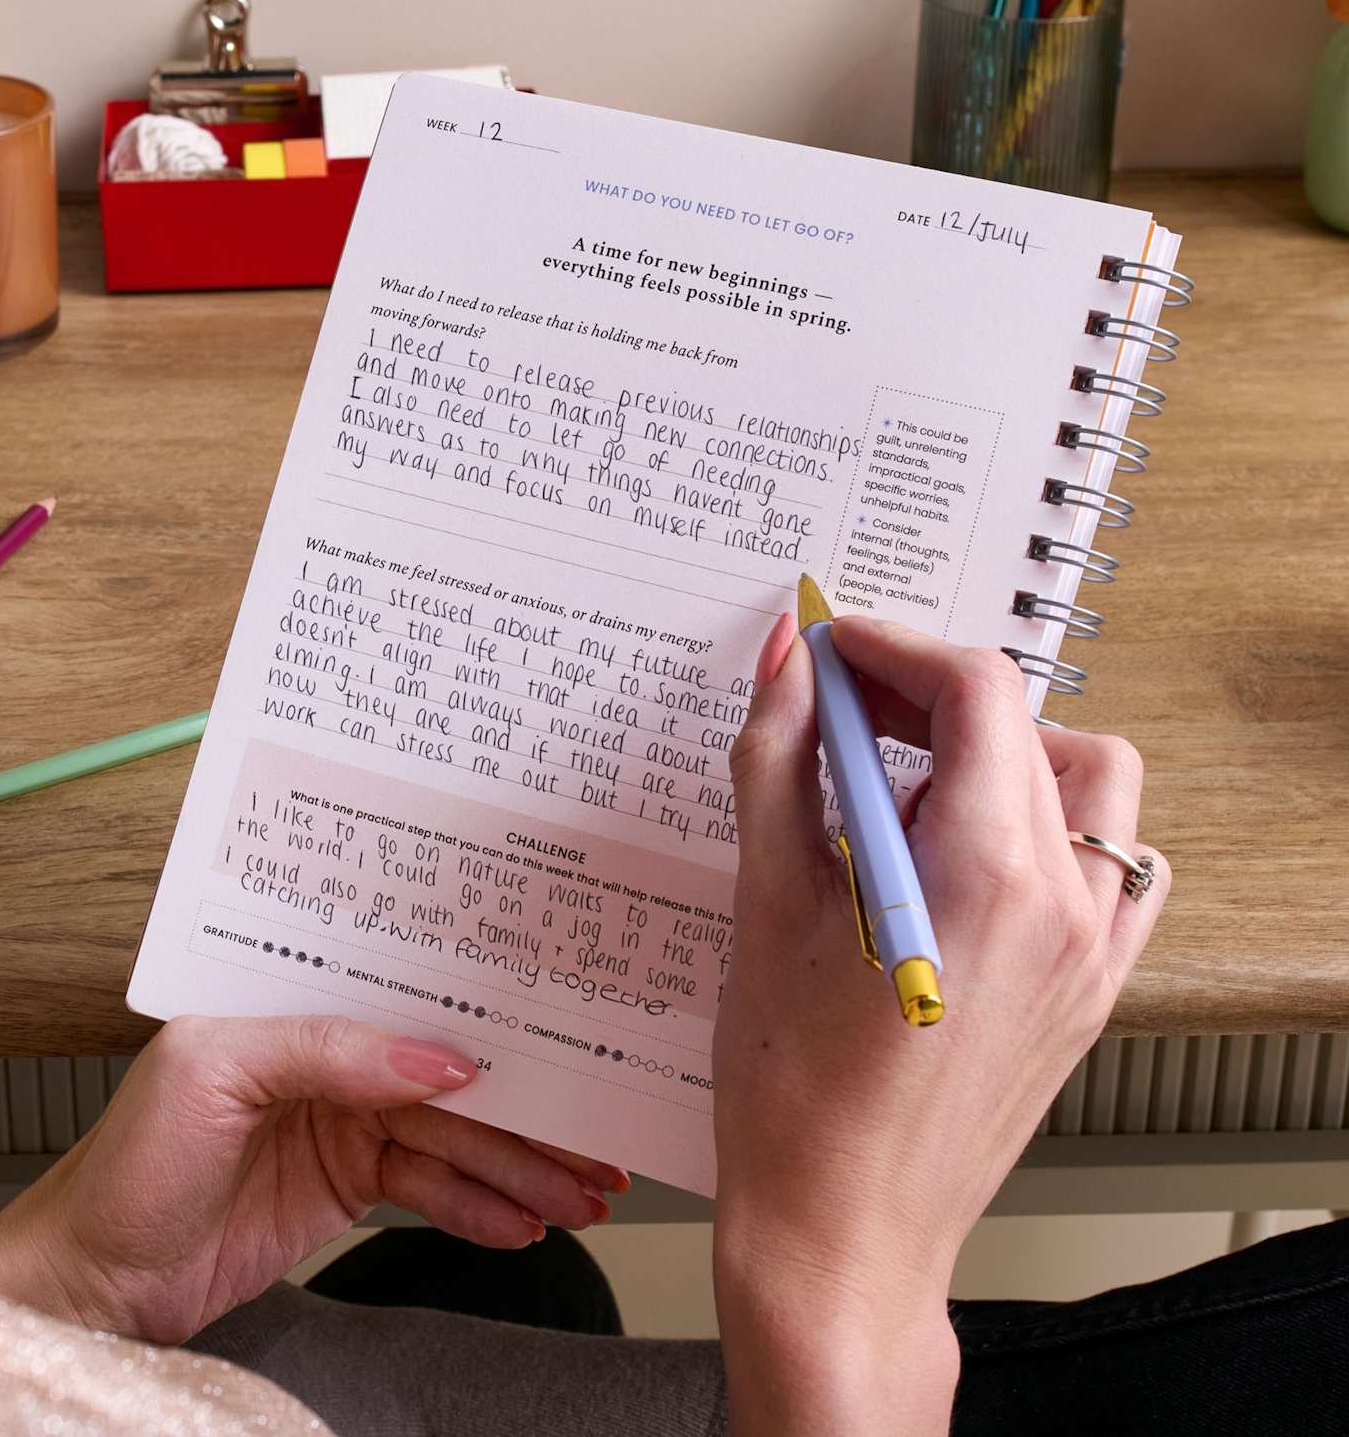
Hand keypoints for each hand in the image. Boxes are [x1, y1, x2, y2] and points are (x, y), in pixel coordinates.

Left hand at [0, 1012, 623, 1343]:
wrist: (92, 1280)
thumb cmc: (123, 1163)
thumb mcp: (212, 1072)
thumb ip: (326, 1052)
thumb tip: (434, 1060)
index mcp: (292, 1001)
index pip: (406, 999)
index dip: (482, 1017)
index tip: (555, 1037)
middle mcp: (324, 1056)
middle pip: (446, 1076)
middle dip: (526, 1107)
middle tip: (596, 1138)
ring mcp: (340, 1123)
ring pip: (452, 1139)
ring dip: (520, 1167)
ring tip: (581, 1194)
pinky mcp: (345, 1186)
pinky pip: (430, 1190)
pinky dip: (481, 1208)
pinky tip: (524, 1223)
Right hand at [712, 612, 1167, 1434]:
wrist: (842, 1230)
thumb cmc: (797, 1091)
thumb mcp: (768, 896)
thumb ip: (779, 755)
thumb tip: (787, 662)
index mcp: (987, 874)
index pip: (977, 689)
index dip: (895, 646)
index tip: (834, 649)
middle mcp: (1067, 906)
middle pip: (1026, 723)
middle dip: (928, 692)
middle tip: (845, 709)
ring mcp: (1095, 953)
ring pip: (1086, 784)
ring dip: (1001, 752)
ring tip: (904, 792)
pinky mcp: (1093, 990)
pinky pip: (1108, 866)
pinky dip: (1045, 827)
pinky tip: (959, 858)